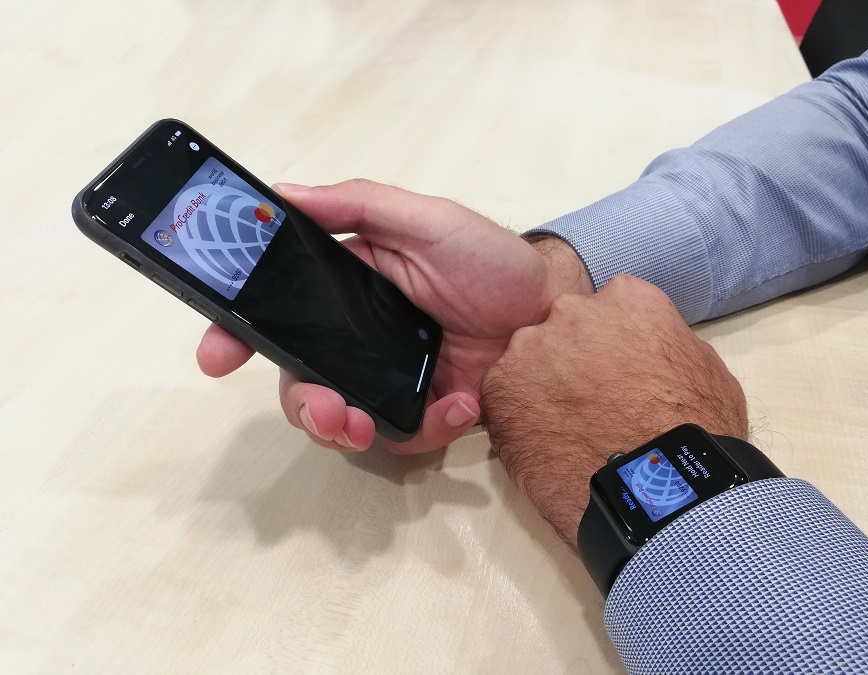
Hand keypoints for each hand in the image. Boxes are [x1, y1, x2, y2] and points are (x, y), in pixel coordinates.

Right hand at [196, 179, 592, 453]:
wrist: (550, 312)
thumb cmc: (488, 259)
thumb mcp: (426, 219)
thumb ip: (357, 204)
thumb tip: (282, 193)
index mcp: (347, 290)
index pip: (278, 313)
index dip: (238, 334)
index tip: (216, 357)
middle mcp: (359, 339)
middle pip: (302, 382)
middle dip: (304, 406)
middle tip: (327, 412)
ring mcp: (391, 379)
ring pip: (343, 421)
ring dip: (346, 431)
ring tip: (366, 426)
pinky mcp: (428, 410)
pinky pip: (404, 436)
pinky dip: (426, 429)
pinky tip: (460, 404)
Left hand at [480, 275, 747, 547]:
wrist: (658, 488)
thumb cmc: (696, 433)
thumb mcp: (705, 370)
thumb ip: (666, 343)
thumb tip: (648, 353)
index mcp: (628, 300)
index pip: (608, 308)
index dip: (610, 343)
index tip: (617, 372)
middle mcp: (574, 312)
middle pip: (565, 328)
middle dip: (572, 358)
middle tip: (589, 403)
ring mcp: (532, 348)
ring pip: (529, 359)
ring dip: (542, 385)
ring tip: (565, 429)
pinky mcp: (500, 388)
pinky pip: (504, 394)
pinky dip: (518, 415)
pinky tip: (543, 444)